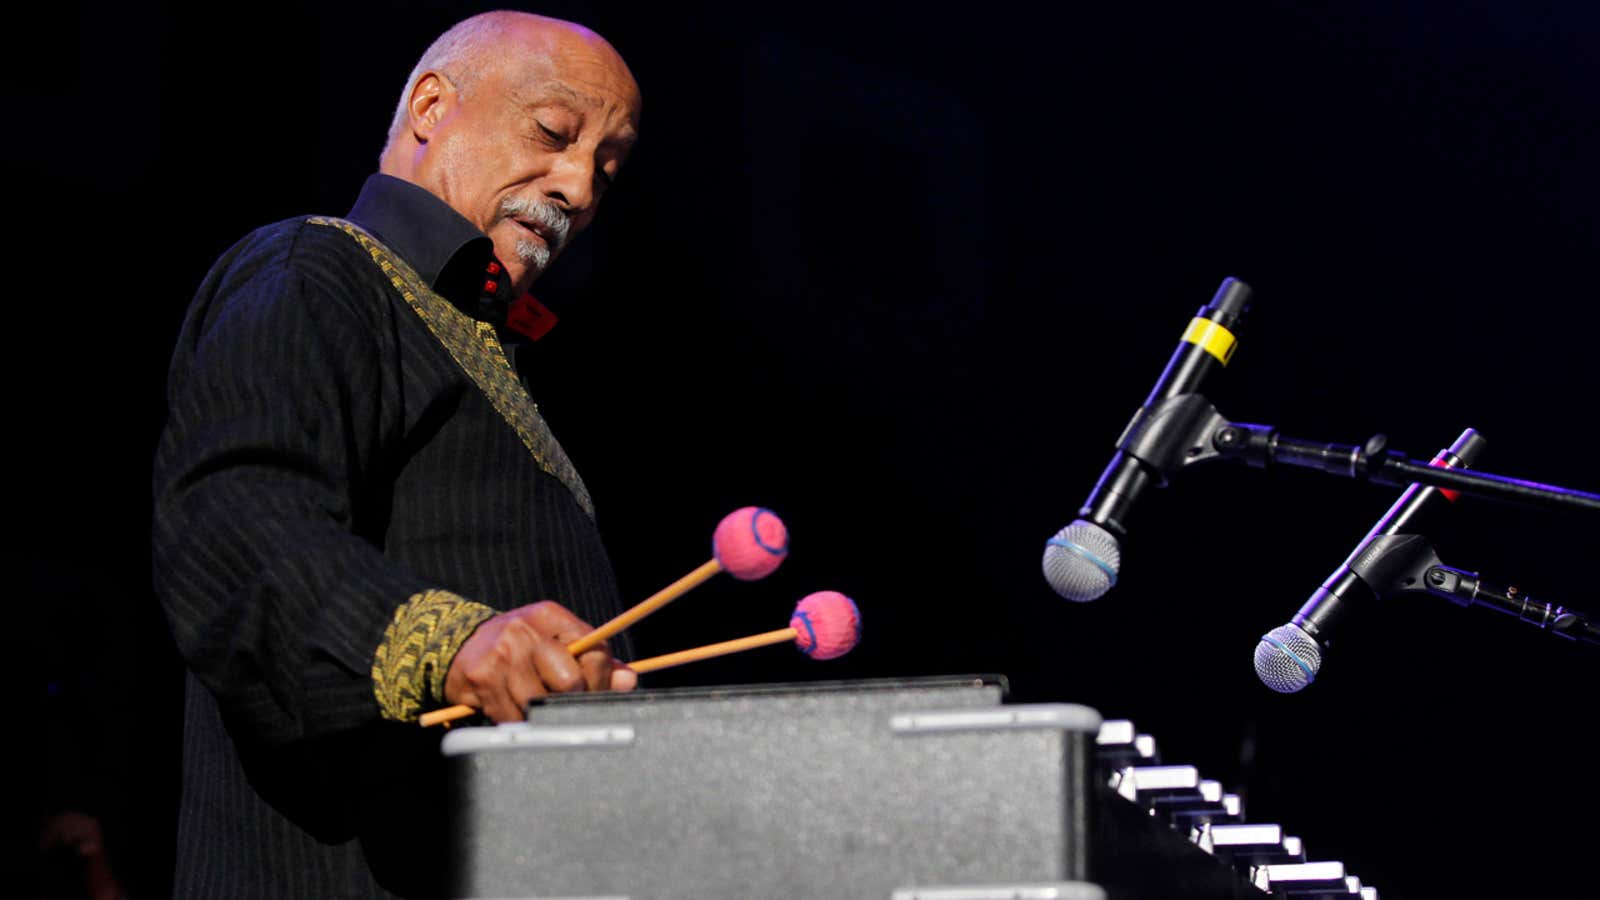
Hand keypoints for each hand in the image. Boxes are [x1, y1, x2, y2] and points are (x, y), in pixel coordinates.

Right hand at [443, 600, 633, 722]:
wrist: (457, 646)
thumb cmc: (518, 647)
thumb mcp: (555, 642)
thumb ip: (593, 660)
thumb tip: (629, 681)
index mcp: (550, 617)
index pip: (595, 651)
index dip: (601, 682)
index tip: (594, 694)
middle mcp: (525, 630)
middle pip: (570, 683)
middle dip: (571, 702)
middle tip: (562, 707)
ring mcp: (502, 653)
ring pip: (540, 704)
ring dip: (541, 717)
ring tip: (535, 709)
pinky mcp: (482, 677)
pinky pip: (512, 717)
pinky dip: (517, 723)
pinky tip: (513, 711)